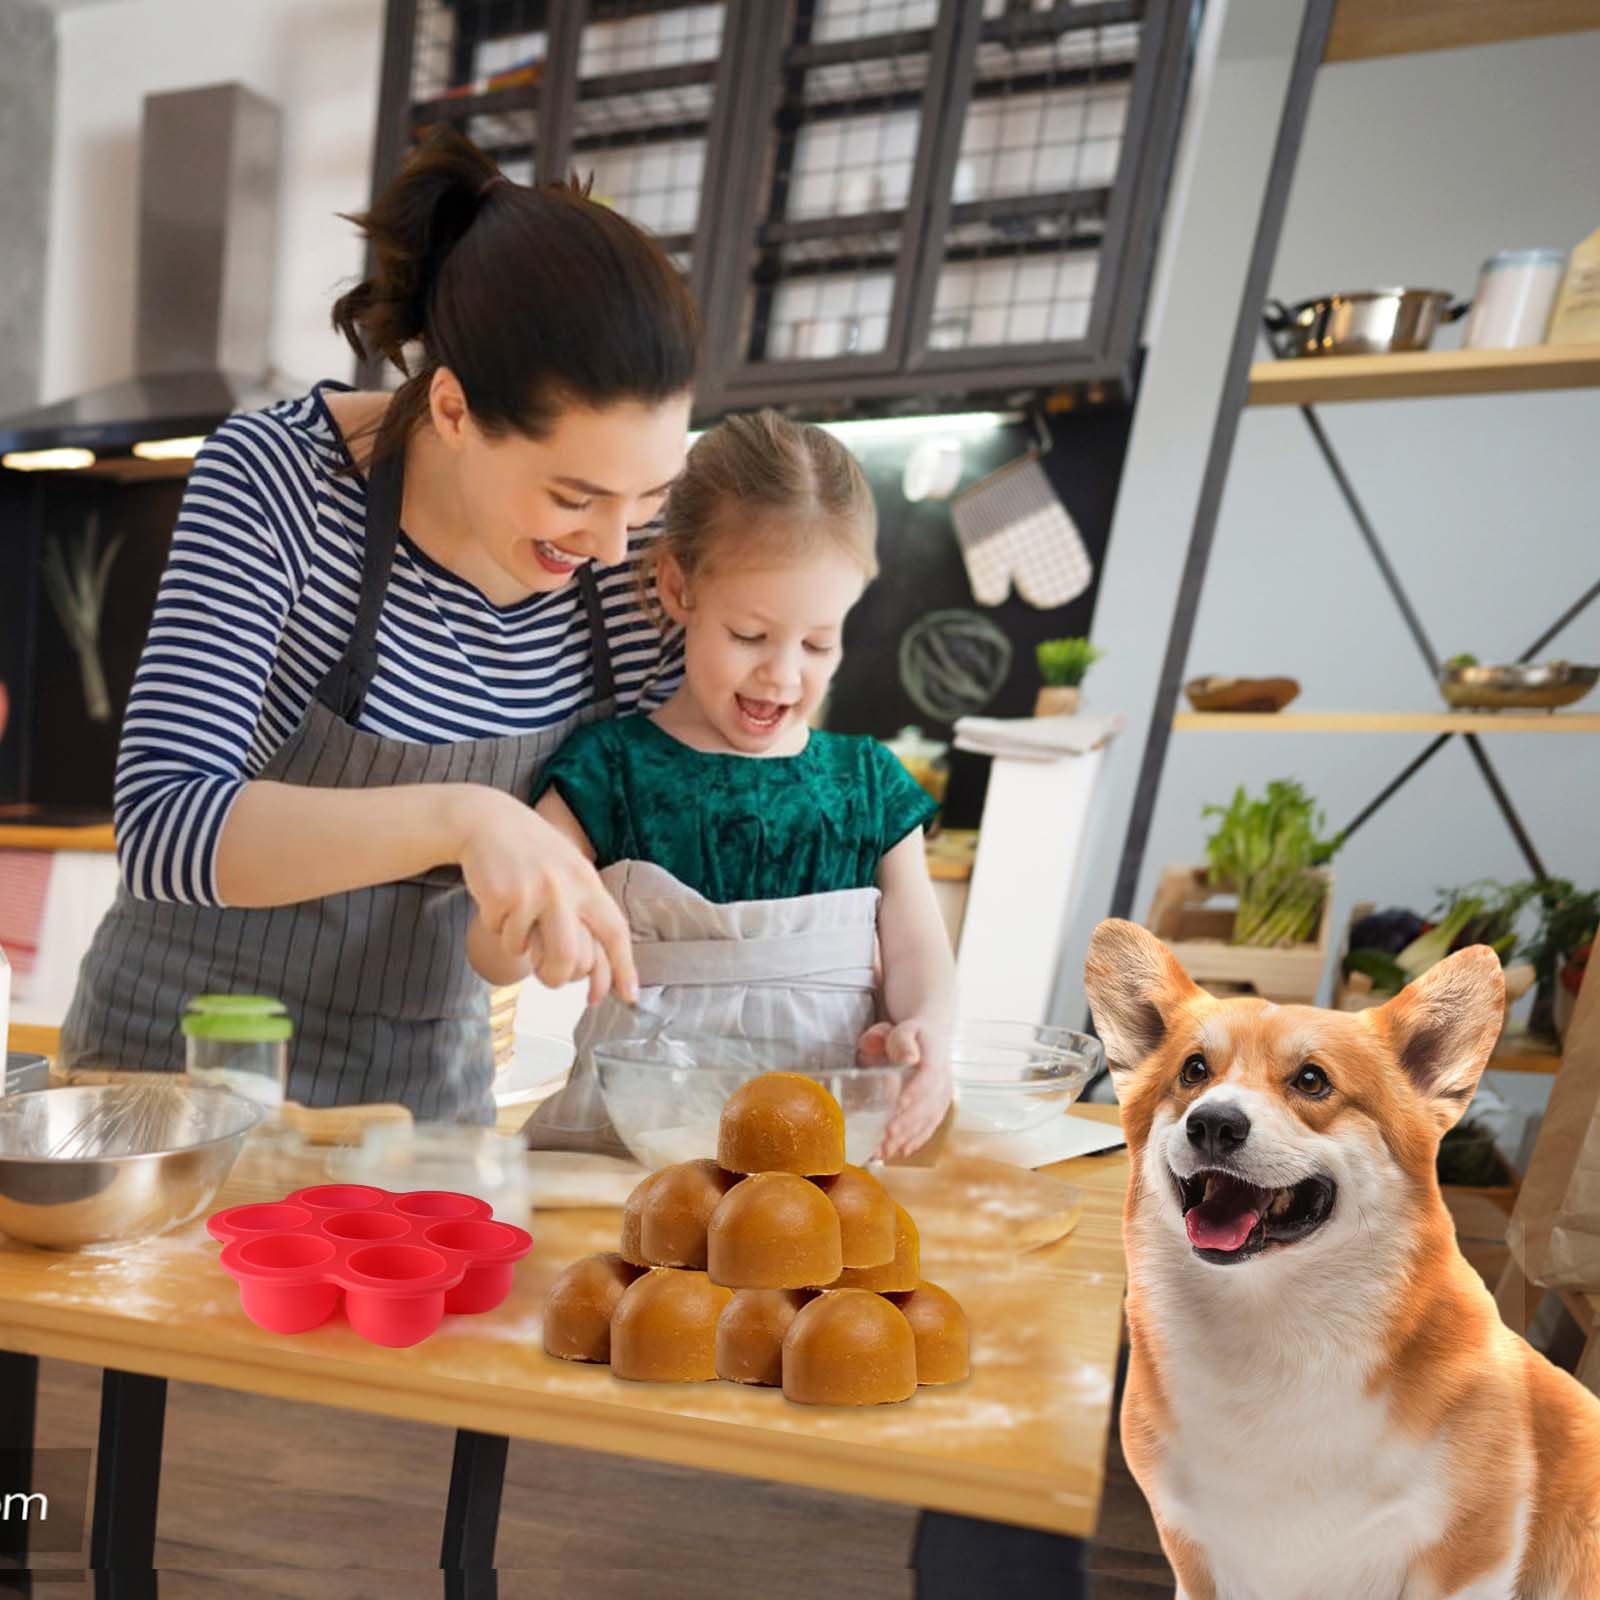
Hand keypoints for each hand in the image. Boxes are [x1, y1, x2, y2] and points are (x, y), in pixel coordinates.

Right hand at [451, 786, 636, 1004]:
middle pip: (575, 958)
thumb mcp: (567, 872)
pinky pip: (506, 939)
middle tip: (551, 978)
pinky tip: (499, 908)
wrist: (485, 821)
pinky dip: (502, 934)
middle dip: (561, 978)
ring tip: (522, 939)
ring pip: (538, 957)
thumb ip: (582, 909)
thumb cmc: (530, 854)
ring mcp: (535, 893)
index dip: (624, 967)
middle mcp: (566, 888)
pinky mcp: (504, 898)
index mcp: (587, 882)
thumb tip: (593, 966)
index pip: (615, 932)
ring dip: (529, 961)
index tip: (629, 995)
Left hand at [858, 1019, 951, 1160]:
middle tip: (887, 1135)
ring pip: (928, 1120)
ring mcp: (943, 1097)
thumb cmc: (910, 1034)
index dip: (916, 1091)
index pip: (929, 1076)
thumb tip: (908, 1058)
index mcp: (936, 1057)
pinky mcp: (938, 1108)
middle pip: (928, 1104)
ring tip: (885, 1150)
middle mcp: (944, 1080)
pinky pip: (929, 1127)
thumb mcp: (904, 1029)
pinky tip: (900, 1151)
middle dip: (908, 1122)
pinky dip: (915, 1140)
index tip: (899, 1104)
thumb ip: (901, 1040)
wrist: (932, 1038)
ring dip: (907, 1137)